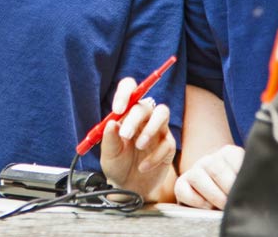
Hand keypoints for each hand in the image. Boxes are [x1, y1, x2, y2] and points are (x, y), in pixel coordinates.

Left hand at [99, 78, 176, 201]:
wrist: (129, 188)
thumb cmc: (117, 165)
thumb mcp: (108, 154)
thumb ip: (109, 139)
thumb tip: (111, 122)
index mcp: (126, 114)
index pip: (130, 90)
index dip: (125, 93)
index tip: (118, 109)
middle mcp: (143, 118)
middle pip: (145, 105)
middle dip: (134, 119)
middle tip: (125, 135)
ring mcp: (158, 130)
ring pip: (162, 113)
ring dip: (150, 128)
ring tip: (139, 146)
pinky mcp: (168, 145)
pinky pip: (167, 143)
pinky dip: (154, 156)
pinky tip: (143, 167)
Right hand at [174, 144, 243, 208]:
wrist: (218, 192)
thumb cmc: (237, 188)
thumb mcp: (246, 178)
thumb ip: (249, 177)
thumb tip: (252, 186)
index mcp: (229, 153)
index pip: (234, 156)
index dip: (241, 176)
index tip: (247, 189)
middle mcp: (210, 159)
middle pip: (215, 167)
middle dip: (227, 188)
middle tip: (234, 201)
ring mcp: (194, 170)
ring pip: (197, 176)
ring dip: (213, 195)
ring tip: (223, 206)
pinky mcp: (181, 184)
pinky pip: (183, 189)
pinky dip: (196, 201)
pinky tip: (208, 207)